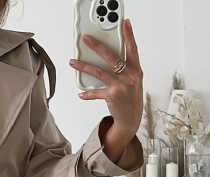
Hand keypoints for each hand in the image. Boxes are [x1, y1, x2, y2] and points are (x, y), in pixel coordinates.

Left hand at [70, 18, 143, 159]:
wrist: (131, 120)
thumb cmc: (131, 99)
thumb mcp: (134, 82)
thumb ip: (126, 69)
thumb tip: (110, 58)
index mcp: (136, 70)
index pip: (133, 49)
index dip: (129, 35)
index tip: (125, 23)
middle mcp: (129, 76)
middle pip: (111, 57)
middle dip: (97, 46)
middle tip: (86, 39)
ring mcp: (121, 86)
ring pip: (98, 72)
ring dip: (83, 66)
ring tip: (73, 62)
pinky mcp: (112, 96)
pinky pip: (96, 92)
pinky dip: (87, 93)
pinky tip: (81, 93)